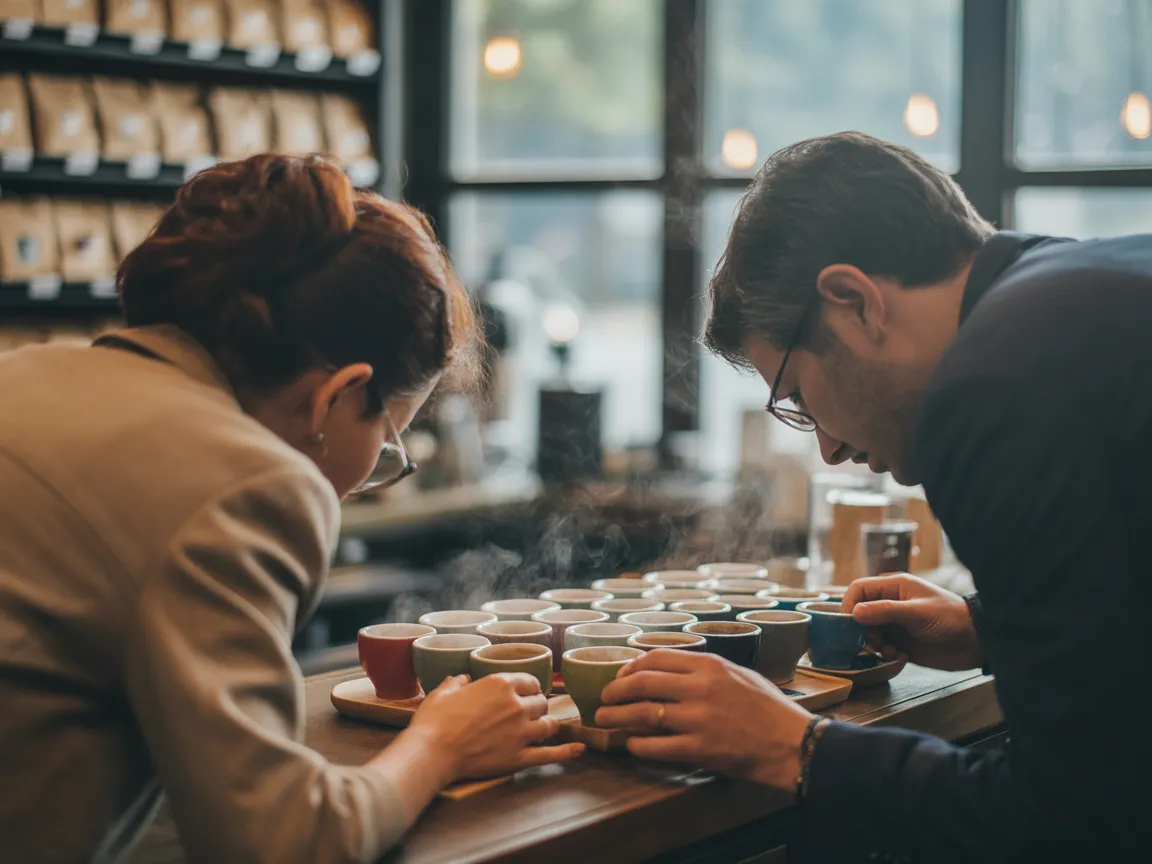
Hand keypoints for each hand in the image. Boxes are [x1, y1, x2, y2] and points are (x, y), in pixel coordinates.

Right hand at [403, 673, 583, 782]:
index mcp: (500, 684)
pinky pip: (550, 754)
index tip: (526, 694)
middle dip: (538, 707)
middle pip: (542, 703)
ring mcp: (521, 732)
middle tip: (531, 714)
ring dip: (548, 726)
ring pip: (549, 725)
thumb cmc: (434, 720)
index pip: (530, 682)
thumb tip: (462, 679)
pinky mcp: (520, 757)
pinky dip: (567, 752)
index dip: (529, 688)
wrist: (432, 752)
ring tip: (544, 728)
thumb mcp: (444, 692)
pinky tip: (579, 750)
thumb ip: (457, 682)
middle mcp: (516, 706)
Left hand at [594, 650, 811, 792]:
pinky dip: (637, 745)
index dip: (630, 667)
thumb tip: (668, 669)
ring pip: (641, 714)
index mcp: (710, 664)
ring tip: (605, 719)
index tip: (621, 675)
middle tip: (604, 697)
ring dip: (616, 717)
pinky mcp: (700, 749)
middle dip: (615, 690)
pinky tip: (631, 745)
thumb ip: (704, 670)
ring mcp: (698, 719)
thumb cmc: (768, 708)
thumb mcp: (738, 674)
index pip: (655, 657)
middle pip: (641, 682)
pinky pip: (655, 746)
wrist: (793, 743)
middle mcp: (700, 688)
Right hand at [842, 574, 981, 670]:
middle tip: (873, 642)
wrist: (975, 642)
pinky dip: (884, 653)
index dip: (849, 604)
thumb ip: (885, 611)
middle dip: (861, 628)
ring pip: (868, 631)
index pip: (859, 589)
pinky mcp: (901, 641)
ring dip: (873, 643)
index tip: (849, 623)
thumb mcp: (916, 612)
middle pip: (860, 612)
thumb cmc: (950, 618)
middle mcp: (891, 603)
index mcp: (894, 587)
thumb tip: (854, 613)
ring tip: (889, 650)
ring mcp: (895, 623)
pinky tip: (899, 656)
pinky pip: (881, 646)